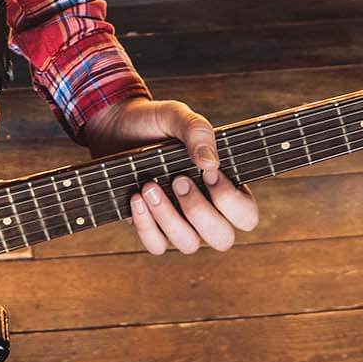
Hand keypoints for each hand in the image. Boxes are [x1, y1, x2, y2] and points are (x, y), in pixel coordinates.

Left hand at [81, 97, 258, 255]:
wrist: (116, 128)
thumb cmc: (155, 124)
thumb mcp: (176, 116)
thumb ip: (198, 130)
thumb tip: (211, 162)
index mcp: (224, 187)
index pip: (246, 215)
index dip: (230, 200)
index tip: (209, 172)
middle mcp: (208, 212)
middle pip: (222, 238)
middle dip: (199, 212)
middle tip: (179, 180)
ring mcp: (180, 224)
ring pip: (188, 244)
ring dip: (169, 218)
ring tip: (149, 186)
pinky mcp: (153, 229)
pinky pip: (156, 245)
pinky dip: (146, 225)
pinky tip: (136, 198)